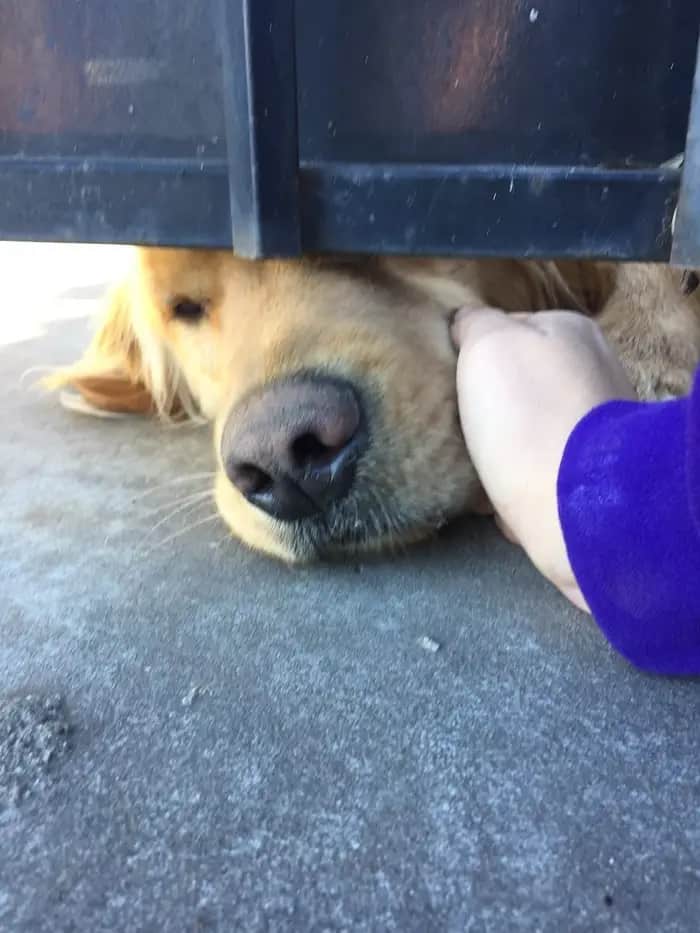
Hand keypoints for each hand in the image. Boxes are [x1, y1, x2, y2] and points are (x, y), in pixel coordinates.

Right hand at [452, 308, 635, 610]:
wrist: (576, 506)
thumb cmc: (527, 416)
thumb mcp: (488, 344)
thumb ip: (475, 323)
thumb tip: (467, 324)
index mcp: (572, 331)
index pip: (509, 329)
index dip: (474, 353)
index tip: (453, 380)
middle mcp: (593, 370)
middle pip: (521, 381)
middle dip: (492, 403)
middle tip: (459, 424)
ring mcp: (596, 427)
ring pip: (529, 428)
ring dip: (503, 446)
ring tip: (474, 462)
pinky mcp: (590, 476)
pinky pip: (540, 470)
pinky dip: (518, 481)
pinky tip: (498, 494)